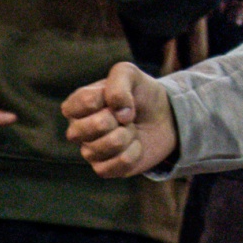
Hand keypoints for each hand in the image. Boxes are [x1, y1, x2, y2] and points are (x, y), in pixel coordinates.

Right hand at [62, 61, 175, 177]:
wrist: (165, 116)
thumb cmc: (140, 93)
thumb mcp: (129, 73)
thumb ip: (118, 82)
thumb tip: (119, 113)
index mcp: (77, 105)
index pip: (78, 106)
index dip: (102, 101)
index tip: (116, 98)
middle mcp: (78, 129)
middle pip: (83, 130)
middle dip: (112, 121)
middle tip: (126, 116)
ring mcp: (90, 151)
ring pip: (100, 149)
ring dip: (126, 136)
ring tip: (132, 129)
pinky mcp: (105, 169)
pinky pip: (113, 166)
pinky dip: (132, 154)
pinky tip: (135, 145)